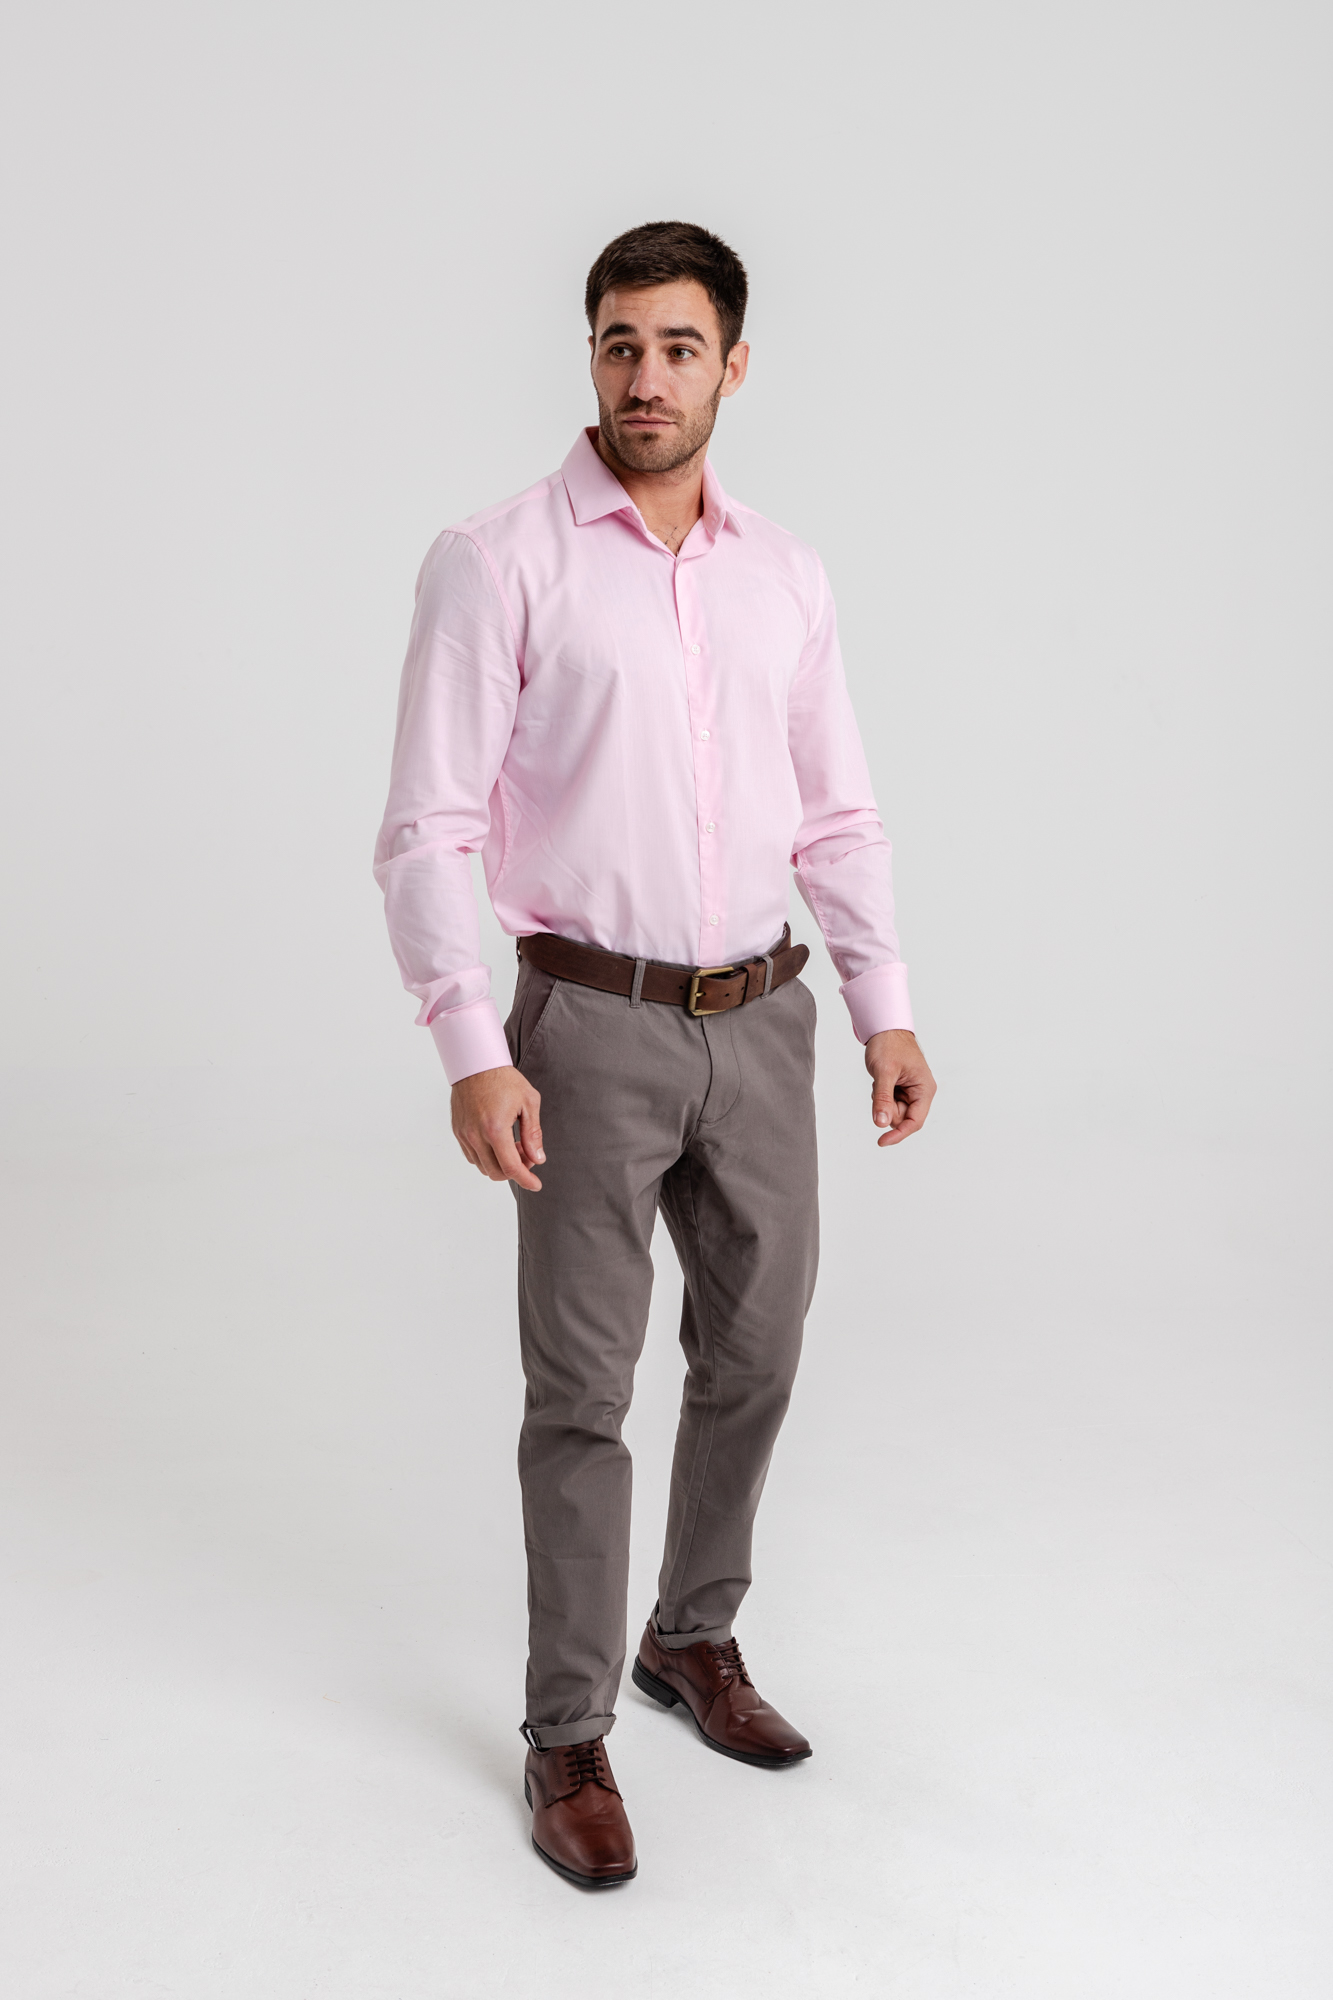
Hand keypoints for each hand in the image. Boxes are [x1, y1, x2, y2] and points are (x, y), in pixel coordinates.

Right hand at [451, 1065, 544, 1190]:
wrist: (476, 1063)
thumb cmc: (504, 1079)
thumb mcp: (528, 1103)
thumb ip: (533, 1134)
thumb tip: (537, 1159)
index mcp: (495, 1128)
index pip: (511, 1167)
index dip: (526, 1180)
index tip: (536, 1185)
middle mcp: (476, 1135)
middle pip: (495, 1172)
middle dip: (514, 1170)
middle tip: (526, 1153)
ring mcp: (464, 1134)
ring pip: (482, 1167)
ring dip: (499, 1164)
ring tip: (512, 1144)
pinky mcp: (458, 1131)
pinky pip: (472, 1156)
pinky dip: (486, 1157)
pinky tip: (497, 1142)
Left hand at [864, 1030, 935, 1146]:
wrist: (885, 1029)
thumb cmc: (890, 1044)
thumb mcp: (884, 1072)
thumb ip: (883, 1098)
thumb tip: (881, 1123)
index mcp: (924, 1089)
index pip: (914, 1121)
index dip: (898, 1134)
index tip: (882, 1141)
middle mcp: (921, 1093)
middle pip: (901, 1118)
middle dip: (887, 1108)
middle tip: (880, 1087)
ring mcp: (911, 1092)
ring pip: (893, 1112)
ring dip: (883, 1101)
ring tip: (882, 1080)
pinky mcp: (901, 1090)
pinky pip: (889, 1103)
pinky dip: (881, 1096)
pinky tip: (881, 1080)